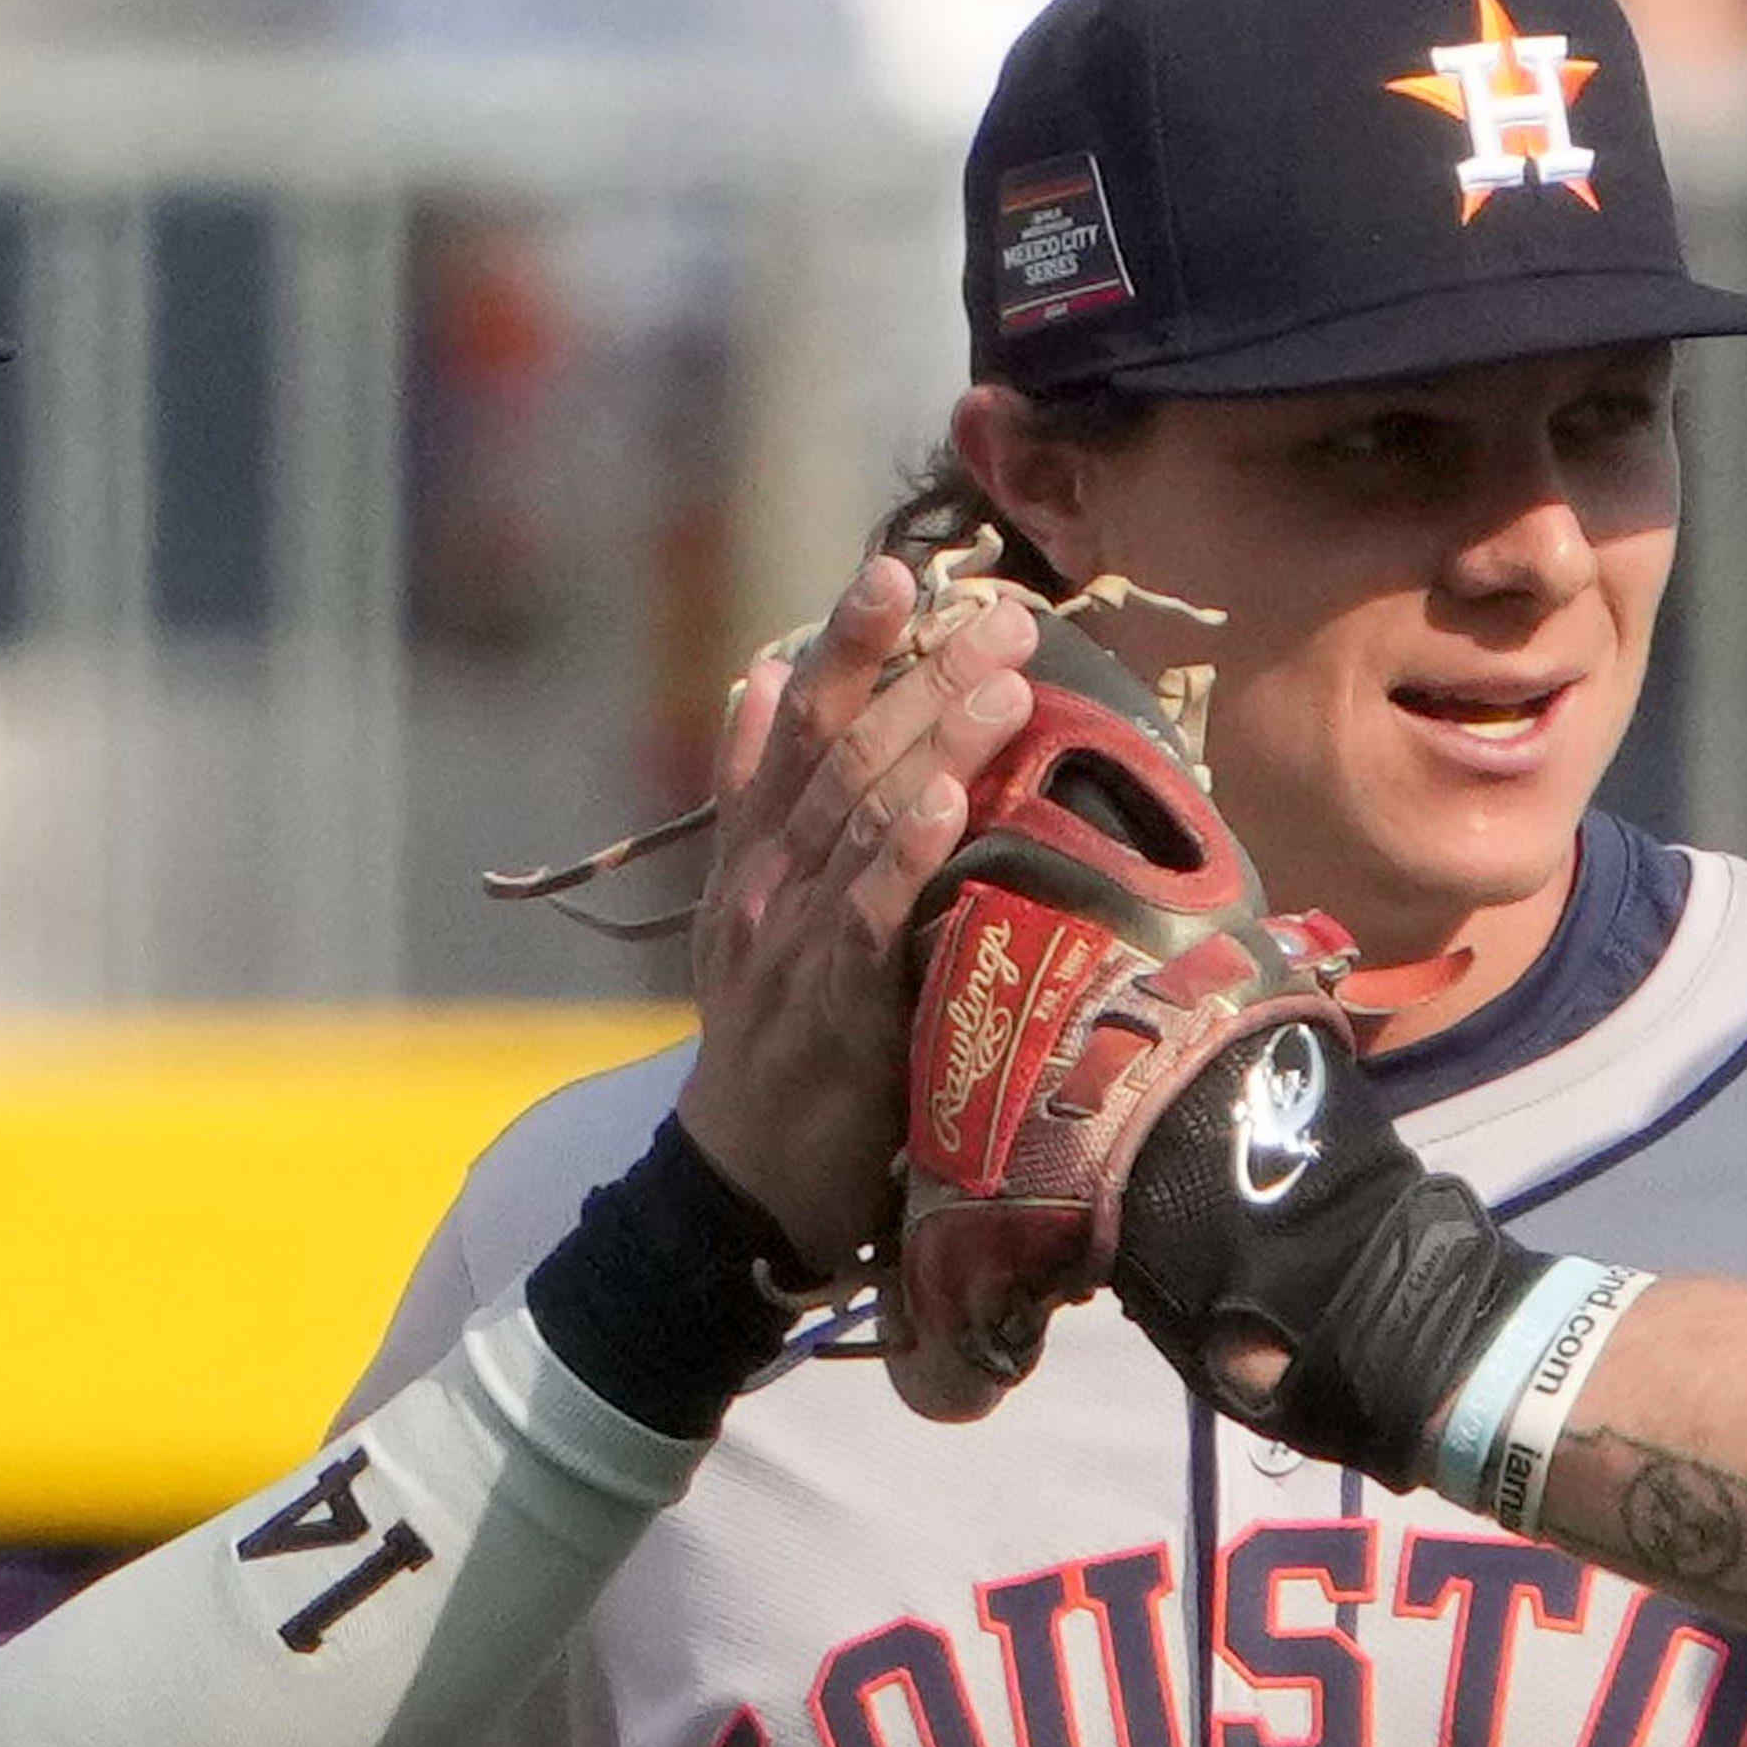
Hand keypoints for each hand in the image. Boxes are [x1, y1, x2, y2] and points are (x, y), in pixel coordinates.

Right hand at [676, 554, 1037, 1280]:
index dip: (845, 644)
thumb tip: (763, 672)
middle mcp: (767, 882)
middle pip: (843, 756)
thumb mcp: (753, 901)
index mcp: (757, 848)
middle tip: (1002, 612)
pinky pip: (866, 920)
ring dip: (931, 743)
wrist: (743, 1177)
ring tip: (997, 679)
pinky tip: (947, 803)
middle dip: (922, 676)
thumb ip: (755, 786)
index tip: (894, 569)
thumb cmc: (776, 1035)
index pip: (800, 725)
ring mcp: (789, 944)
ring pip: (859, 821)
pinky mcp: (825, 1011)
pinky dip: (902, 856)